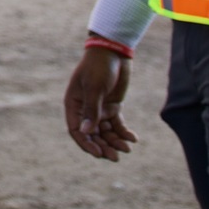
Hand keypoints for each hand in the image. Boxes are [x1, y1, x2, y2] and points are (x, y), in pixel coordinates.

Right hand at [64, 45, 138, 160]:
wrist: (114, 52)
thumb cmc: (99, 67)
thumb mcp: (95, 88)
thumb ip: (91, 110)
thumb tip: (87, 132)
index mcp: (74, 104)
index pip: (77, 130)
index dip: (86, 144)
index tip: (98, 154)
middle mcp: (85, 109)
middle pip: (93, 135)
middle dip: (103, 146)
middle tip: (116, 157)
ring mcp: (100, 108)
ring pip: (106, 132)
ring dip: (115, 142)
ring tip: (127, 149)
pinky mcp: (113, 106)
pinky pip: (117, 125)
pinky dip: (124, 133)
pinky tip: (133, 138)